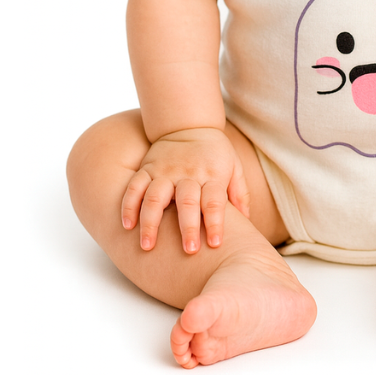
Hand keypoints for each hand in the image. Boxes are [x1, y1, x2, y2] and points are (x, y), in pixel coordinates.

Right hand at [120, 128, 249, 253]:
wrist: (189, 123)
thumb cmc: (215, 152)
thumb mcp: (234, 166)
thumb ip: (240, 193)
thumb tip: (248, 221)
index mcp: (212, 175)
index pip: (215, 201)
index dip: (216, 222)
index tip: (216, 244)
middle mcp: (188, 174)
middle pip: (187, 202)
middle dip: (188, 227)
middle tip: (189, 250)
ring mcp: (165, 171)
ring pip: (155, 197)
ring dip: (151, 222)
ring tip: (147, 246)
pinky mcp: (147, 168)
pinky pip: (134, 186)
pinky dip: (129, 205)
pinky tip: (127, 225)